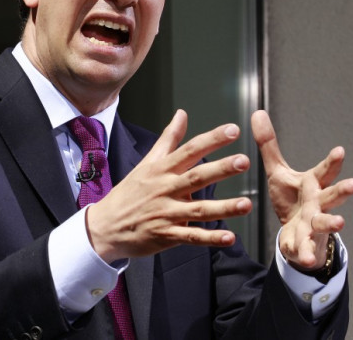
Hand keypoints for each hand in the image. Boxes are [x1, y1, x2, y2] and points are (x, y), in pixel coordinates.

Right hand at [86, 109, 252, 262]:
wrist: (105, 226)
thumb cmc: (129, 193)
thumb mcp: (146, 162)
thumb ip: (168, 138)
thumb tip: (182, 114)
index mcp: (162, 169)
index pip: (190, 150)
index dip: (212, 139)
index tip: (233, 130)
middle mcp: (165, 189)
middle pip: (196, 177)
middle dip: (221, 169)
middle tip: (243, 161)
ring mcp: (166, 213)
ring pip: (198, 210)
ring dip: (223, 208)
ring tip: (246, 204)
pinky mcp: (166, 235)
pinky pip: (191, 237)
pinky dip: (210, 238)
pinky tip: (229, 237)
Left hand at [251, 110, 352, 269]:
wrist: (296, 234)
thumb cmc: (291, 198)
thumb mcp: (277, 171)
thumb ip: (269, 145)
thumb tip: (257, 112)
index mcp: (312, 184)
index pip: (324, 171)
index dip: (332, 162)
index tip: (340, 150)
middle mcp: (318, 203)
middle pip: (332, 196)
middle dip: (342, 190)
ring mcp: (314, 223)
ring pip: (325, 222)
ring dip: (332, 222)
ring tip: (339, 222)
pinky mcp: (305, 242)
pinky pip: (304, 247)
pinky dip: (305, 251)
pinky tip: (305, 257)